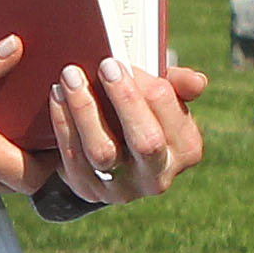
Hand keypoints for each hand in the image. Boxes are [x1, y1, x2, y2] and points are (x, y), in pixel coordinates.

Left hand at [48, 56, 207, 206]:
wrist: (110, 150)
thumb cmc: (141, 112)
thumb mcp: (163, 98)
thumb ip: (179, 85)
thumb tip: (197, 82)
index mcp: (186, 149)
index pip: (174, 116)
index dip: (147, 87)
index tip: (121, 61)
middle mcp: (158, 175)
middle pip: (146, 141)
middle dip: (124, 99)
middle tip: (103, 66)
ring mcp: (123, 188)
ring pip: (103, 152)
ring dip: (85, 110)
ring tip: (71, 78)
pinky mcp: (89, 191)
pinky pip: (73, 158)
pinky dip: (63, 124)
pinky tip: (57, 97)